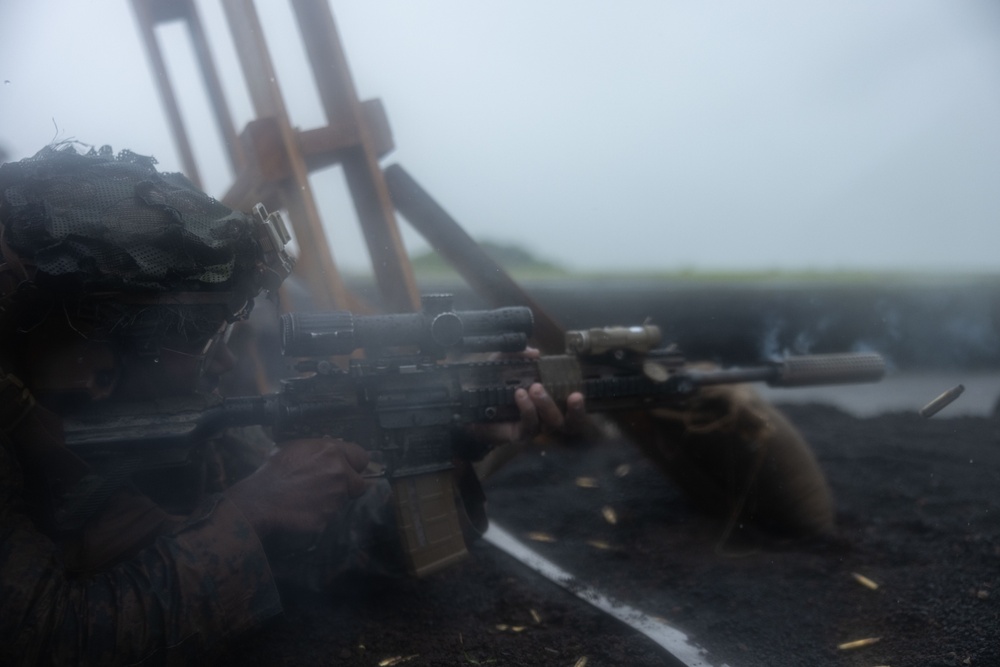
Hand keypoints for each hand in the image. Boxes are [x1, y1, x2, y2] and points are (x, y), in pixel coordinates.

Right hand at [225, 437, 369, 536]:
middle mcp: (339, 473)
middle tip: (332, 487)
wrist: (261, 499)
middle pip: (359, 484)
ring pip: (344, 500)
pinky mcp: (328, 517)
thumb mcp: (296, 447)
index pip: (362, 457)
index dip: (355, 464)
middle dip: (349, 486)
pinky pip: (330, 515)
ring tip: (310, 497)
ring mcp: (335, 497)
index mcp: (333, 452)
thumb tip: (334, 449)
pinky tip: (305, 508)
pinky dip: (321, 513)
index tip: (349, 469)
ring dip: (332, 499)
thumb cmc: (275, 469)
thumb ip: (321, 448)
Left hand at [469, 347, 587, 448]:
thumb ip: (517, 355)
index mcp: (549, 402)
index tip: (578, 393)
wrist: (468, 406)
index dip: (579, 407)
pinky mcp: (519, 435)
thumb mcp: (503, 364)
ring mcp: (533, 428)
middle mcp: (545, 418)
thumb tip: (535, 352)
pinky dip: (527, 410)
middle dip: (569, 409)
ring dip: (545, 405)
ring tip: (532, 388)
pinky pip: (528, 426)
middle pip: (568, 423)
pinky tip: (520, 396)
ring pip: (549, 424)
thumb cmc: (492, 385)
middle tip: (546, 386)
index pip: (572, 410)